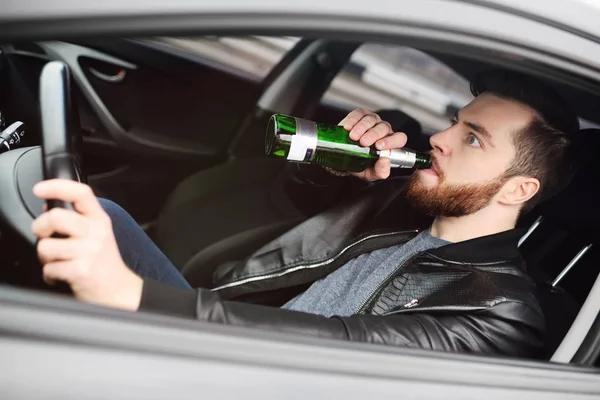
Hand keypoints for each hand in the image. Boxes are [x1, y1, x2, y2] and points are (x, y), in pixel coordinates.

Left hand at [31, 179, 142, 310]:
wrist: (119, 289)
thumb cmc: (104, 262)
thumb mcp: (98, 233)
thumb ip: (76, 218)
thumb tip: (48, 207)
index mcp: (99, 220)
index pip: (81, 193)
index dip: (57, 187)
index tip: (40, 189)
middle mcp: (96, 232)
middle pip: (55, 217)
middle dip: (40, 227)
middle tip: (44, 235)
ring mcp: (89, 251)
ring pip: (45, 246)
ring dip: (45, 257)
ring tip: (57, 261)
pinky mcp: (81, 270)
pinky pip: (49, 268)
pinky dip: (50, 275)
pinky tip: (61, 274)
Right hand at [338, 108, 407, 180]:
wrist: (345, 159)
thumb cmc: (361, 165)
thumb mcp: (371, 174)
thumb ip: (381, 172)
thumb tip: (385, 161)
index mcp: (390, 144)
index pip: (399, 138)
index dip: (391, 141)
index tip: (378, 146)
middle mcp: (384, 131)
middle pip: (384, 128)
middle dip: (373, 134)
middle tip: (363, 142)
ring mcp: (373, 121)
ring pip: (371, 119)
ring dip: (362, 127)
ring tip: (353, 136)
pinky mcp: (361, 115)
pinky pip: (360, 113)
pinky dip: (353, 119)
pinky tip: (347, 127)